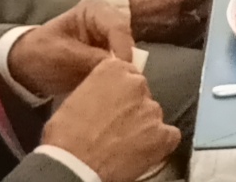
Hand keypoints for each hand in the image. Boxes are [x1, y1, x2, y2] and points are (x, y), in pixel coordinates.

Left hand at [8, 0, 133, 98]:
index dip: (124, 50)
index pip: (118, 27)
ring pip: (129, 55)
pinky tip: (115, 91)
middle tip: (123, 85)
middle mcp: (109, 20)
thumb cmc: (40, 54)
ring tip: (118, 91)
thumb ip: (93, 60)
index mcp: (95, 8)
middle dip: (127, 63)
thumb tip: (121, 70)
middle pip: (128, 41)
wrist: (26, 68)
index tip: (123, 73)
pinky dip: (118, 79)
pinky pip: (122, 67)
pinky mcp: (111, 56)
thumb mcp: (63, 56)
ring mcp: (111, 38)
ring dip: (124, 73)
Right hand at [39, 57, 178, 181]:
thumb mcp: (75, 98)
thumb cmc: (66, 135)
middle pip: (142, 93)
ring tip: (125, 143)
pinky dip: (160, 143)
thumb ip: (97, 89)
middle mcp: (137, 84)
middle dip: (133, 107)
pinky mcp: (163, 134)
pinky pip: (169, 136)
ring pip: (153, 114)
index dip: (121, 92)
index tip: (114, 103)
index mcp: (114, 70)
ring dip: (144, 126)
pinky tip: (143, 151)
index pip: (127, 73)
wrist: (74, 165)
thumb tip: (104, 97)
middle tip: (117, 126)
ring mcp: (152, 109)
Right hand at [111, 0, 200, 41]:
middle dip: (189, 14)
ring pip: (182, 29)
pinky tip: (159, 27)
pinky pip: (168, 36)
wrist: (110, 18)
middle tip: (183, 11)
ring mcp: (166, 30)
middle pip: (192, 18)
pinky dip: (167, 32)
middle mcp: (175, 15)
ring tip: (172, 20)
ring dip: (180, 25)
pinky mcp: (156, 40)